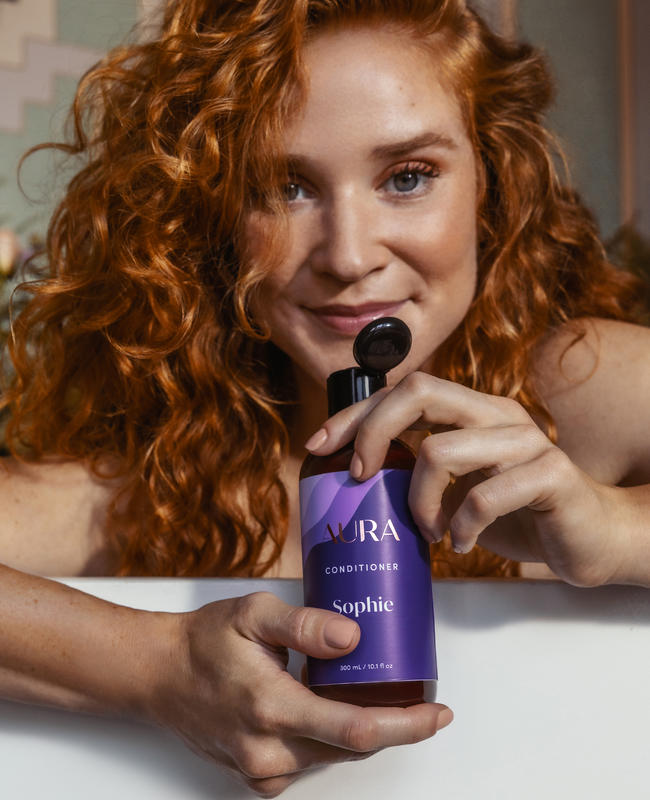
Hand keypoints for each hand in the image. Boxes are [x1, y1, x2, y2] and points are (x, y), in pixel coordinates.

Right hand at [152, 592, 451, 796]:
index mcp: (272, 706)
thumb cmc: (204, 641)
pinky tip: (329, 710)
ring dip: (362, 731)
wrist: (158, 674)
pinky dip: (330, 741)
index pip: (356, 729)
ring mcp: (261, 770)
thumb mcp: (254, 614)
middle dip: (394, 725)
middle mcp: (269, 750)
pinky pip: (310, 764)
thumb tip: (354, 638)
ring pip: (334, 756)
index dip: (406, 725)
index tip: (438, 713)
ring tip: (377, 695)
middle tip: (419, 697)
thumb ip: (305, 625)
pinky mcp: (256, 776)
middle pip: (353, 748)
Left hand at [305, 372, 623, 587]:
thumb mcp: (457, 485)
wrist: (591, 536)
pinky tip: (463, 544)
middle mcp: (497, 414)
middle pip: (419, 392)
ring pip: (442, 449)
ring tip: (428, 531)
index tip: (320, 446)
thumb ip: (418, 471)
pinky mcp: (550, 476)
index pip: (404, 389)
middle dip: (372, 432)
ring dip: (418, 501)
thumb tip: (351, 479)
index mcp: (472, 410)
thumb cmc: (517, 511)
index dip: (356, 413)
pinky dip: (462, 527)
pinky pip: (485, 496)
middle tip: (360, 479)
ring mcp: (526, 441)